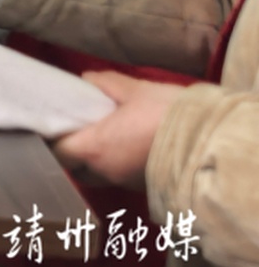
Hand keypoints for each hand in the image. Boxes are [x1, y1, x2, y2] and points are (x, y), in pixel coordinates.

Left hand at [52, 72, 185, 187]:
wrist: (212, 144)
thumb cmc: (168, 115)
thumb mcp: (137, 91)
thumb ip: (107, 85)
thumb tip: (88, 79)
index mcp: (96, 148)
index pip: (59, 153)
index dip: (54, 139)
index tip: (56, 125)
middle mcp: (107, 171)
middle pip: (77, 168)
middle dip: (74, 153)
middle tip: (80, 129)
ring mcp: (128, 182)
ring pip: (101, 174)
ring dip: (99, 159)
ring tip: (107, 135)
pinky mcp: (148, 187)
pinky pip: (123, 177)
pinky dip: (120, 164)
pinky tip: (130, 146)